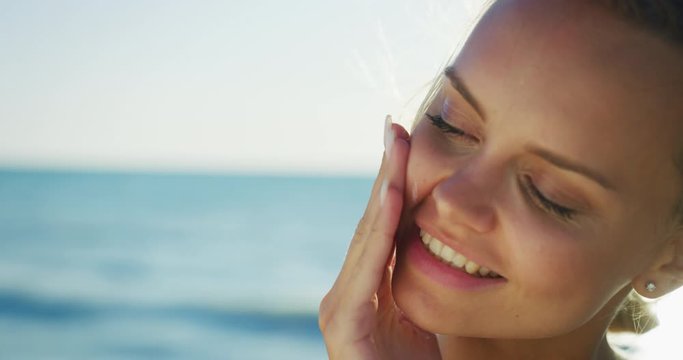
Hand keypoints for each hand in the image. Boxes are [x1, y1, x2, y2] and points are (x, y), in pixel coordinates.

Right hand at [319, 117, 440, 359]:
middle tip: (397, 126)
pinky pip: (367, 268)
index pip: (384, 228)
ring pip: (368, 237)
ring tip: (396, 144)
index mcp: (370, 291)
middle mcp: (350, 293)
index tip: (407, 140)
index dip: (395, 184)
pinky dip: (380, 228)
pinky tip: (393, 194)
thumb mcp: (427, 316)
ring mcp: (342, 308)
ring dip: (384, 188)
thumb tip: (443, 243)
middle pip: (373, 224)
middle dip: (387, 174)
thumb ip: (422, 282)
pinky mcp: (344, 323)